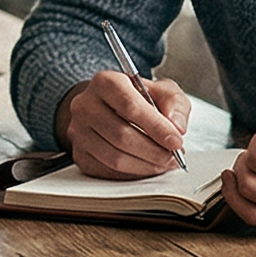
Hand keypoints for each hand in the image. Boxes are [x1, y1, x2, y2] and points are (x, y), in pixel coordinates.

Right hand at [58, 71, 191, 177]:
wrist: (109, 108)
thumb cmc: (138, 99)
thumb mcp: (162, 91)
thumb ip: (174, 103)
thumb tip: (177, 127)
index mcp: (105, 82)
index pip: (130, 107)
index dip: (156, 127)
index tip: (176, 141)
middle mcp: (85, 105)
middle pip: (121, 135)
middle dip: (153, 151)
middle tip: (173, 157)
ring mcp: (78, 131)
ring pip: (114, 157)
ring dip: (145, 165)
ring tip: (163, 163)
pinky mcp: (79, 154)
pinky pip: (107, 172)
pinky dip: (132, 174)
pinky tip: (146, 167)